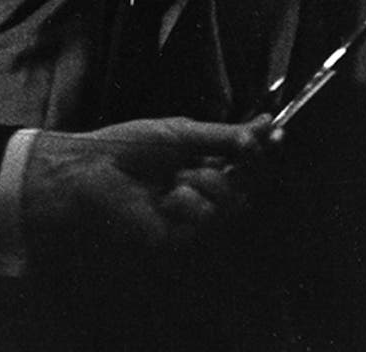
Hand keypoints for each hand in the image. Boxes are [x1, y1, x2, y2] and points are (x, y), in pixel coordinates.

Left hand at [20, 116, 268, 281]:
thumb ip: (222, 135)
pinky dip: (191, 204)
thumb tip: (261, 129)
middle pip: (246, 184)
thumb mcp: (179, 132)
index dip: (260, 148)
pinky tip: (168, 198)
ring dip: (210, 184)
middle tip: (244, 152)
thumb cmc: (126, 148)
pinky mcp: (180, 236)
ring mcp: (190, 214)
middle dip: (247, 167)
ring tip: (180, 177)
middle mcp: (198, 188)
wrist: (90, 173)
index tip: (275, 132)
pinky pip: (207, 220)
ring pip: (232, 203)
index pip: (241, 158)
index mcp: (197, 160)